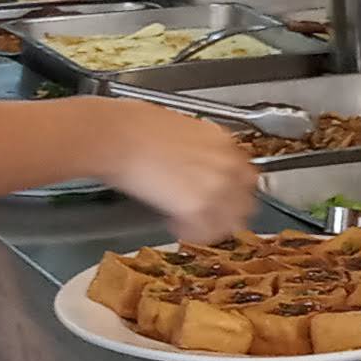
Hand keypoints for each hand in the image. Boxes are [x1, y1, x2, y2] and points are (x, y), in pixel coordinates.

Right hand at [93, 103, 260, 241]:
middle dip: (227, 212)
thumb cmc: (133, 127)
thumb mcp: (181, 129)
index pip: (246, 176)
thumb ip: (201, 150)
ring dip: (211, 225)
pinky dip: (191, 233)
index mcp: (224, 142)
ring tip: (189, 222)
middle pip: (246, 202)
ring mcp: (215, 187)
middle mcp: (226, 164)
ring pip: (231, 223)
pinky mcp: (196, 207)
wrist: (114, 135)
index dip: (232, 191)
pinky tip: (175, 224)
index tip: (221, 196)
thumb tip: (198, 164)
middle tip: (207, 215)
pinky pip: (205, 233)